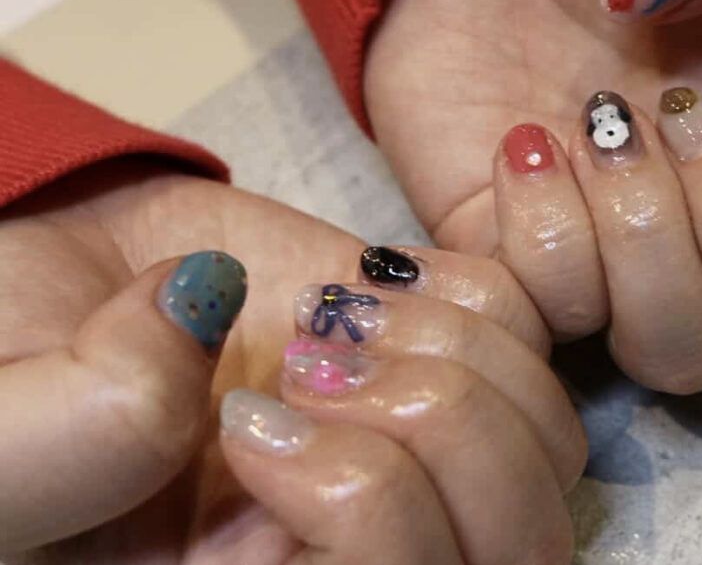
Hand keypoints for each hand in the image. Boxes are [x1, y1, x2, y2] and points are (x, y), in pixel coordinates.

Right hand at [0, 160, 584, 563]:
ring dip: (453, 352)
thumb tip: (211, 334)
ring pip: (544, 437)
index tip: (243, 421)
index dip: (364, 505)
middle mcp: (371, 544)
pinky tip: (373, 281)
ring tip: (333, 318)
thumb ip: (82, 438)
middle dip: (436, 426)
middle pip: (519, 539)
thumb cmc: (4, 359)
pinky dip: (470, 294)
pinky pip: (534, 332)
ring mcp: (415, 444)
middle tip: (306, 363)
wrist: (54, 269)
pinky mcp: (432, 345)